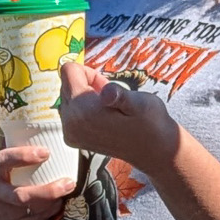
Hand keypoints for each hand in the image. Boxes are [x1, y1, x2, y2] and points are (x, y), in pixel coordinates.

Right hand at [0, 144, 74, 219]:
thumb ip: (9, 159)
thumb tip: (34, 135)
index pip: (4, 161)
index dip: (23, 156)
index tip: (45, 152)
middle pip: (22, 196)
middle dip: (48, 191)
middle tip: (68, 182)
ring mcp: (1, 213)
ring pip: (32, 210)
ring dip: (53, 201)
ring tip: (67, 189)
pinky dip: (48, 211)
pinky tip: (57, 203)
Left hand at [59, 60, 175, 169]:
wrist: (153, 149)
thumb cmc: (149, 122)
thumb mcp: (141, 103)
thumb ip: (120, 95)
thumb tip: (107, 92)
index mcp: (82, 111)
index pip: (68, 71)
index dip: (89, 73)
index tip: (106, 86)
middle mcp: (70, 124)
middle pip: (66, 84)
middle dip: (86, 84)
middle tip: (110, 98)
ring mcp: (70, 133)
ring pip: (67, 97)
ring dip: (86, 96)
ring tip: (108, 109)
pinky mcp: (73, 138)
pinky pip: (70, 111)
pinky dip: (84, 108)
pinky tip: (103, 117)